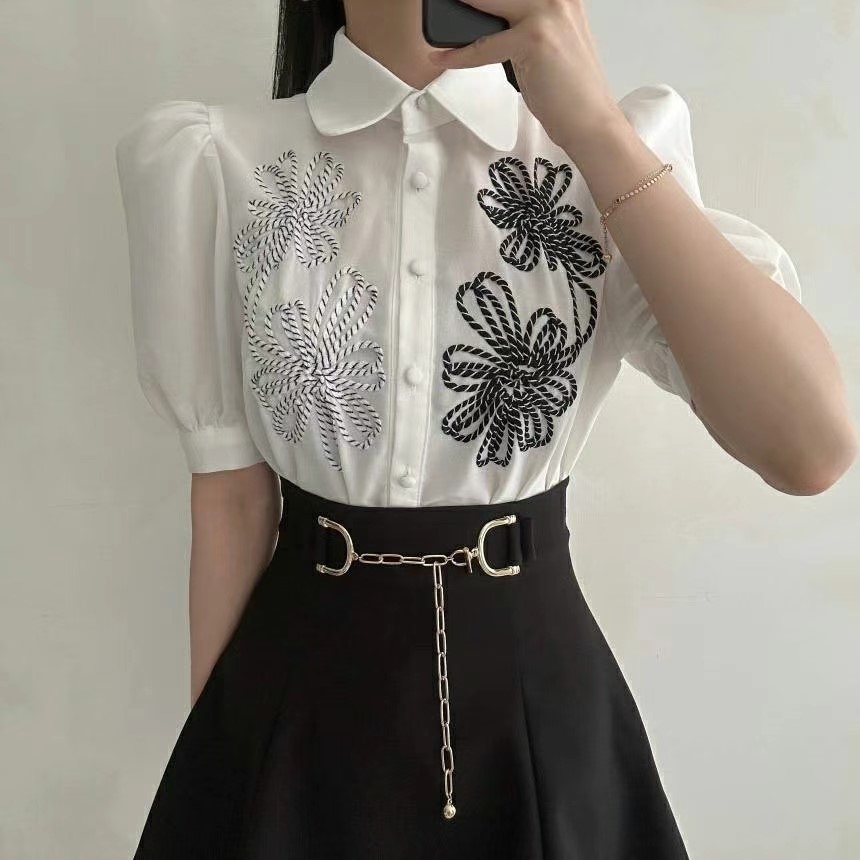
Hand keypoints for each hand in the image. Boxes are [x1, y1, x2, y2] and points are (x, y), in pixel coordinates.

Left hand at [427, 0, 624, 156]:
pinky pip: (484, 45)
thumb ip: (523, 25)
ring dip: (460, 10)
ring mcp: (547, 13)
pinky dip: (459, 55)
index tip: (465, 1)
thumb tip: (487, 23)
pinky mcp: (533, 39)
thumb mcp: (549, 45)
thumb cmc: (569, 91)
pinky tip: (442, 58)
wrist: (591, 121)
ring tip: (438, 15)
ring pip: (488, 3)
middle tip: (445, 1)